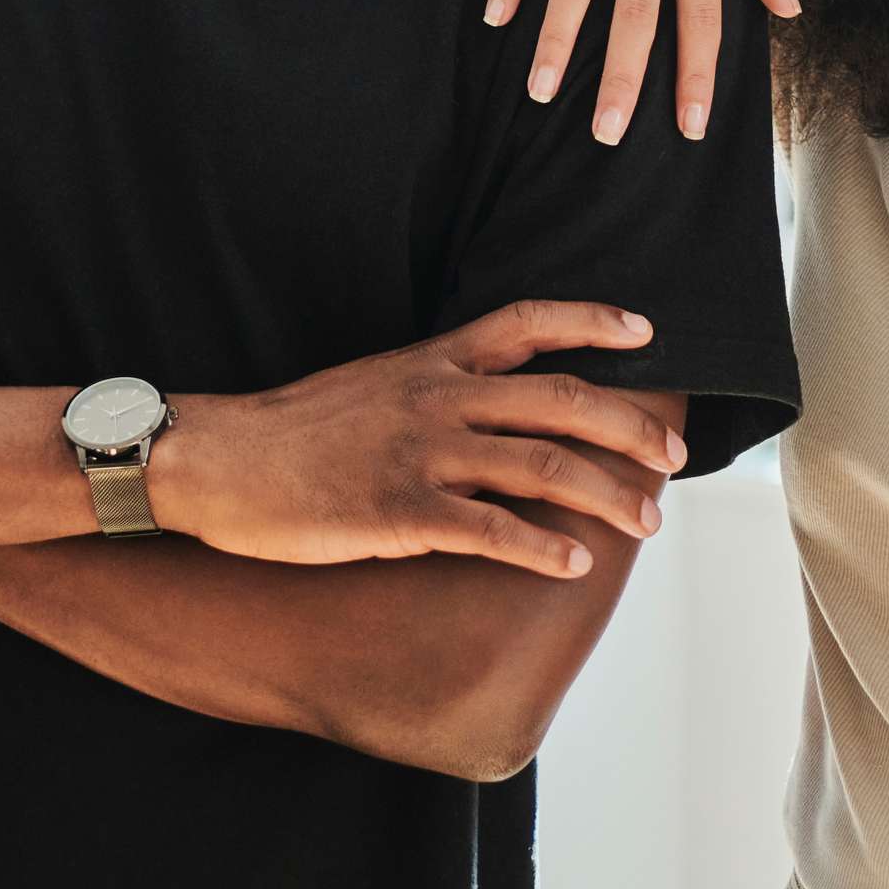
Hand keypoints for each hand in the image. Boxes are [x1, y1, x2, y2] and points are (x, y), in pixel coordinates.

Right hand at [150, 301, 686, 579]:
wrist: (217, 459)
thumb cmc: (289, 431)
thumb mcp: (370, 383)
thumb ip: (431, 387)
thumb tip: (486, 406)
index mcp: (430, 362)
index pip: (525, 323)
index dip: (591, 322)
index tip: (645, 332)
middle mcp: (437, 398)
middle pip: (559, 399)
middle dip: (627, 428)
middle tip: (671, 458)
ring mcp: (421, 454)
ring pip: (541, 466)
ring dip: (606, 495)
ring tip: (646, 521)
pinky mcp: (399, 512)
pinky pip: (490, 530)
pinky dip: (541, 548)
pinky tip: (573, 566)